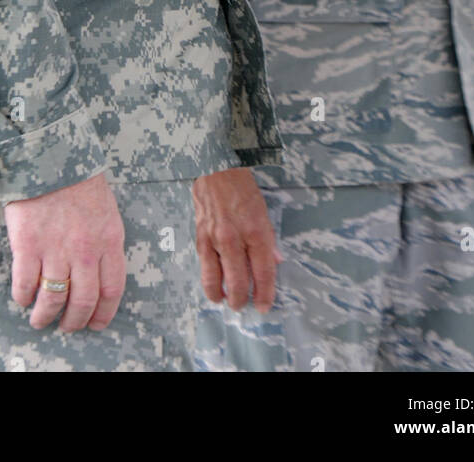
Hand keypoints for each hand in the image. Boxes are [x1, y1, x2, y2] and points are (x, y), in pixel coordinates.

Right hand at [3, 172, 125, 331]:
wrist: (51, 154)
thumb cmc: (80, 182)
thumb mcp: (107, 212)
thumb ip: (106, 244)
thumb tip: (99, 276)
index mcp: (109, 240)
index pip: (112, 291)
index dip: (103, 315)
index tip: (95, 324)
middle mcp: (85, 250)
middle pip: (83, 301)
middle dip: (74, 322)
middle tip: (66, 326)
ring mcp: (56, 248)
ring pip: (53, 300)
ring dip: (45, 317)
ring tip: (40, 320)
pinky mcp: (28, 244)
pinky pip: (25, 284)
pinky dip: (23, 297)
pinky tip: (23, 297)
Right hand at [192, 168, 282, 312]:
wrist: (215, 167)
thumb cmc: (242, 187)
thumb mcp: (263, 211)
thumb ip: (268, 239)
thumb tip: (274, 262)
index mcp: (256, 230)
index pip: (263, 271)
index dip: (265, 293)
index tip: (264, 305)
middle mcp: (234, 238)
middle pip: (238, 281)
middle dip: (241, 300)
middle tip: (243, 305)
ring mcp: (214, 239)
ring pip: (215, 279)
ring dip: (221, 295)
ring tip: (225, 300)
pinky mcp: (199, 236)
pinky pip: (204, 266)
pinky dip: (209, 280)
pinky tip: (213, 286)